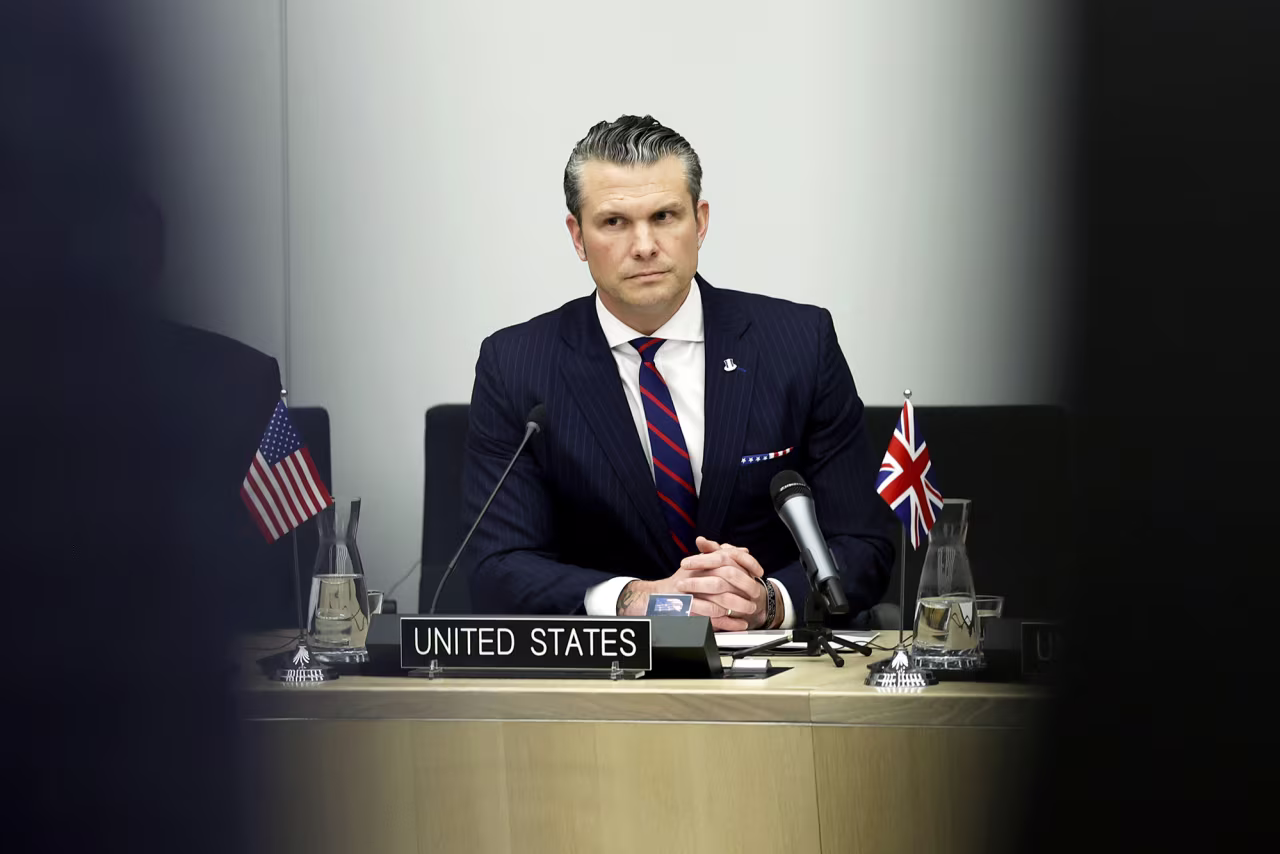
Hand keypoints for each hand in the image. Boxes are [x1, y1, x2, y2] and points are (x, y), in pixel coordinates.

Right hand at [615, 537, 763, 630]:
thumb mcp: (701, 563)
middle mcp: (697, 577)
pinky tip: (739, 625)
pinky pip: (713, 618)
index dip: (745, 566)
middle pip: (724, 581)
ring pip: (720, 601)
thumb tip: (743, 551)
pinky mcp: (691, 611)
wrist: (659, 597)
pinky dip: (728, 623)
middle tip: (755, 596)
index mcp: (701, 564)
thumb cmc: (682, 581)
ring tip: (749, 612)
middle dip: (743, 589)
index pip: (726, 560)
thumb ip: (721, 556)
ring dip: (737, 607)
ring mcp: (693, 594)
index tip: (758, 573)